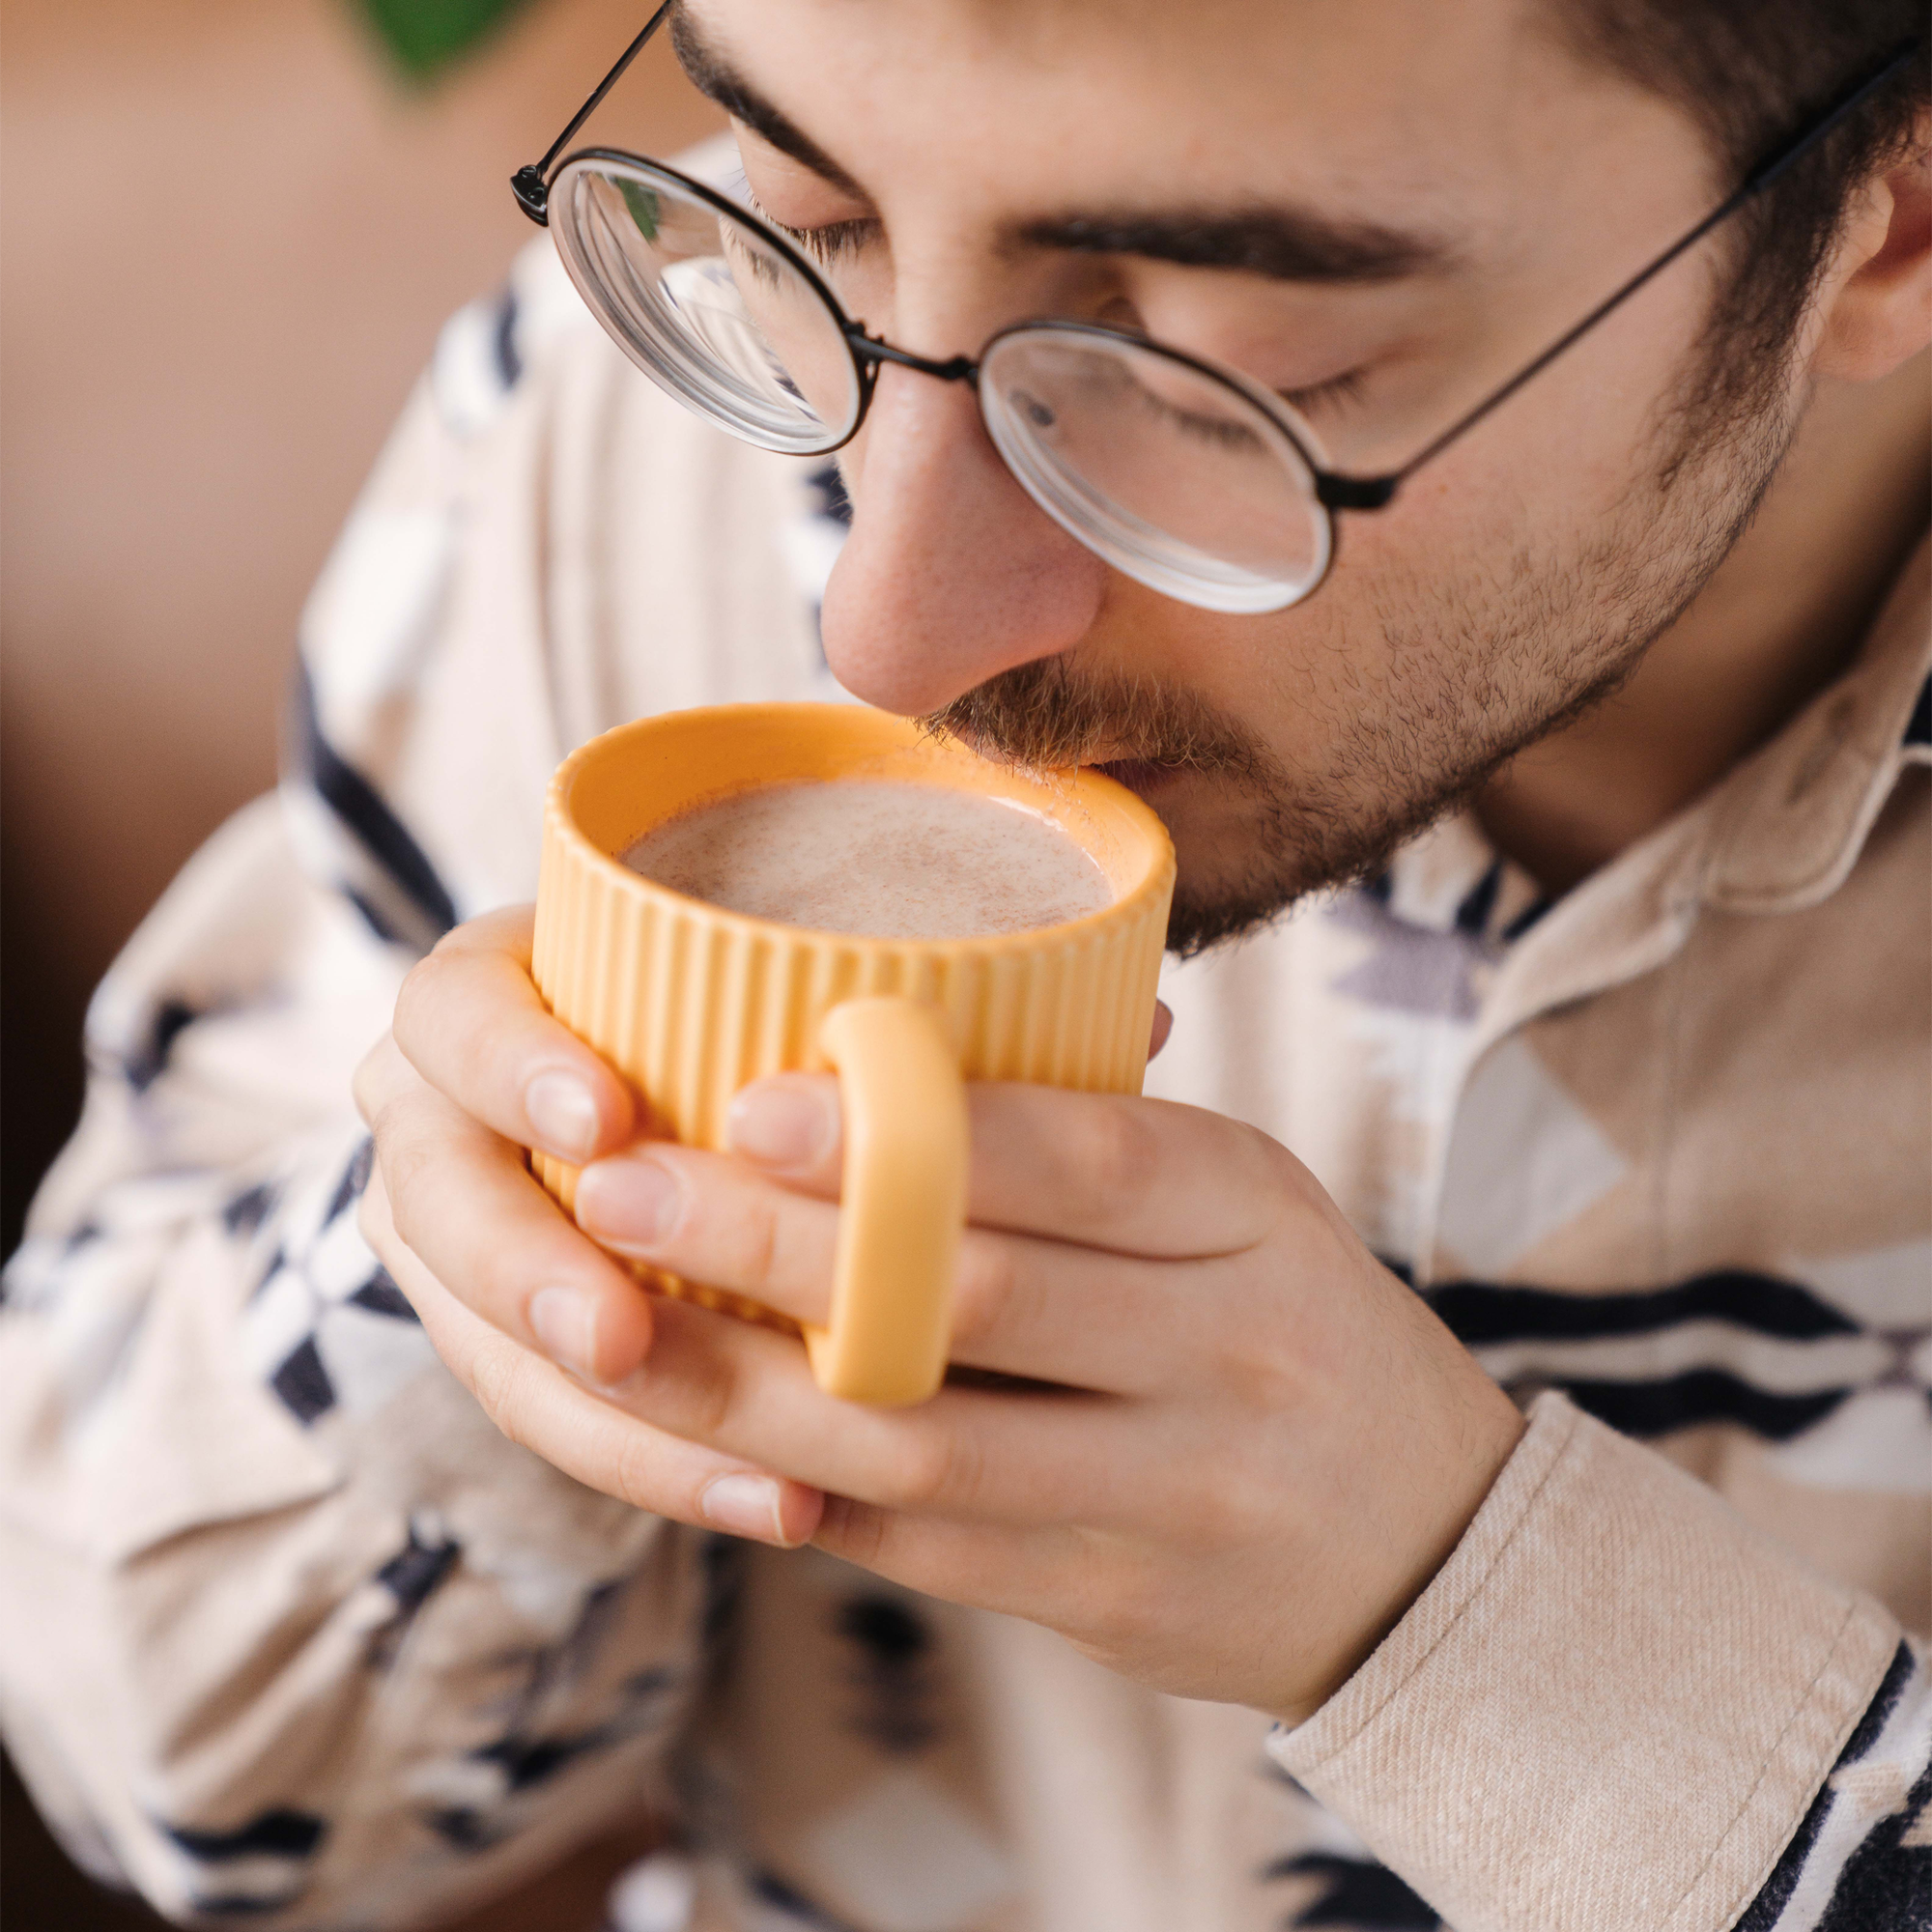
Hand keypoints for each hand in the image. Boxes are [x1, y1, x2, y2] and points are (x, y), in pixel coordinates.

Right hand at [354, 906, 825, 1546]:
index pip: (451, 1017)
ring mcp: (455, 1244)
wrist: (630, 1085)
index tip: (604, 1119)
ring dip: (614, 1415)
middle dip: (527, 1274)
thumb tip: (912, 1038)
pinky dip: (670, 1466)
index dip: (512, 1066)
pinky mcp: (504, 1346)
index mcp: (471, 1007)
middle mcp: (436, 1123)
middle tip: (616, 1334)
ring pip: (491, 1344)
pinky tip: (784, 1501)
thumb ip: (772, 984)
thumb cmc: (708, 998)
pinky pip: (564, 1422)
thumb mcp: (718, 967)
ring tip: (753, 1469)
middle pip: (439, 1200)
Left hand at [358, 906, 1522, 1720]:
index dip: (905, 1132)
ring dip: (744, 1392)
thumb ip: (1086, 1146)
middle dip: (773, 1245)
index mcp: (1255, 1214)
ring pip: (921, 1447)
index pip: (1081, 1158)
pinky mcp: (1115, 1606)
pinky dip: (803, 1493)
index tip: (747, 1096)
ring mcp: (1178, 1496)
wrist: (1425, 1543)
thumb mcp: (1236, 1206)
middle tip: (621, 1190)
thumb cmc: (1285, 1323)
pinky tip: (703, 1442)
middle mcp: (1231, 1353)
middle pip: (973, 1298)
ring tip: (609, 1329)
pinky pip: (927, 1551)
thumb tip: (863, 1051)